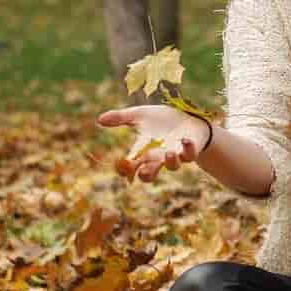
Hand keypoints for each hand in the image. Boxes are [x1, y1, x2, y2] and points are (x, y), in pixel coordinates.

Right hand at [96, 105, 210, 181]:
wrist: (188, 117)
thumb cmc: (162, 119)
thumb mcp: (140, 116)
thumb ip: (121, 118)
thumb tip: (99, 119)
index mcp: (144, 151)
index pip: (131, 166)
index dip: (125, 170)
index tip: (122, 165)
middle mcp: (158, 157)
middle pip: (149, 174)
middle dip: (145, 174)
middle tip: (141, 171)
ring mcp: (175, 155)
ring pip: (172, 166)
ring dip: (170, 161)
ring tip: (168, 153)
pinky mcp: (191, 149)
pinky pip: (190, 155)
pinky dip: (188, 149)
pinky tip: (185, 140)